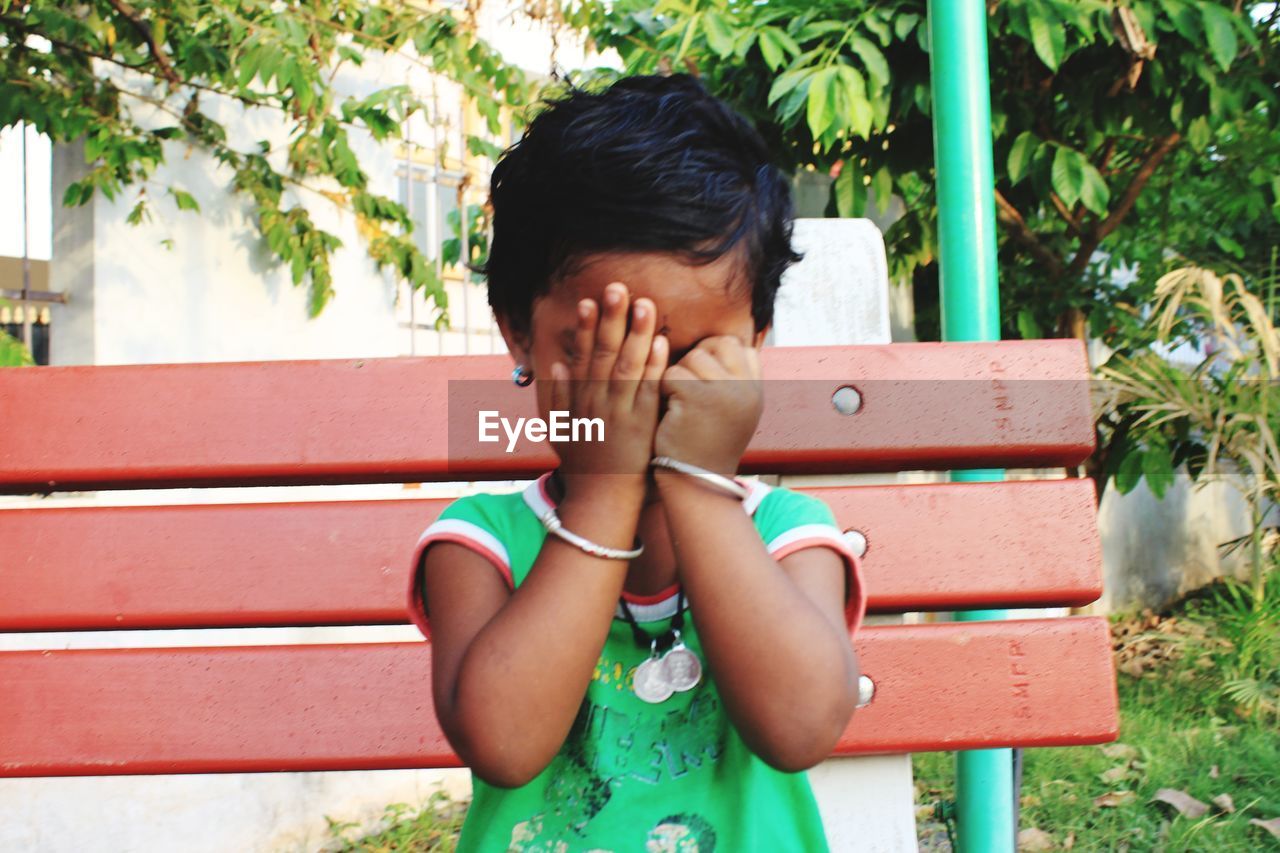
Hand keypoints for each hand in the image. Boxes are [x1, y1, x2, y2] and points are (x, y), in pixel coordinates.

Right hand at [547, 282, 667, 496]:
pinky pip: (649, 389)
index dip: (584, 327)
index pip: (581, 356)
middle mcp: (597, 402)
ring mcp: (620, 412)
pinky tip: (661, 342)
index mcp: (579, 400)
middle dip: (611, 319)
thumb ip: (558, 395)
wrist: (603, 498)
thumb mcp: (561, 429)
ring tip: (644, 304)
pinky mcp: (642, 424)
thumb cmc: (585, 465)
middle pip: (603, 353)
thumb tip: (556, 362)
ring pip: (627, 366)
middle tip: (617, 287)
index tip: (588, 300)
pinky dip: (654, 365)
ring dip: (636, 333)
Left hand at [655, 336, 762, 477]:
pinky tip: (672, 412)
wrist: (696, 481)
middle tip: (690, 393)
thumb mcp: (734, 408)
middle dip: (696, 361)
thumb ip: (734, 377)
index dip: (715, 355)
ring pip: (692, 356)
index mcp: (756, 389)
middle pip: (715, 344)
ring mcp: (724, 390)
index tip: (704, 381)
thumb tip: (718, 342)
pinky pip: (673, 372)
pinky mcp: (696, 395)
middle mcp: (746, 387)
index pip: (737, 345)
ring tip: (682, 405)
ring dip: (679, 377)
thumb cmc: (707, 443)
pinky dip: (665, 389)